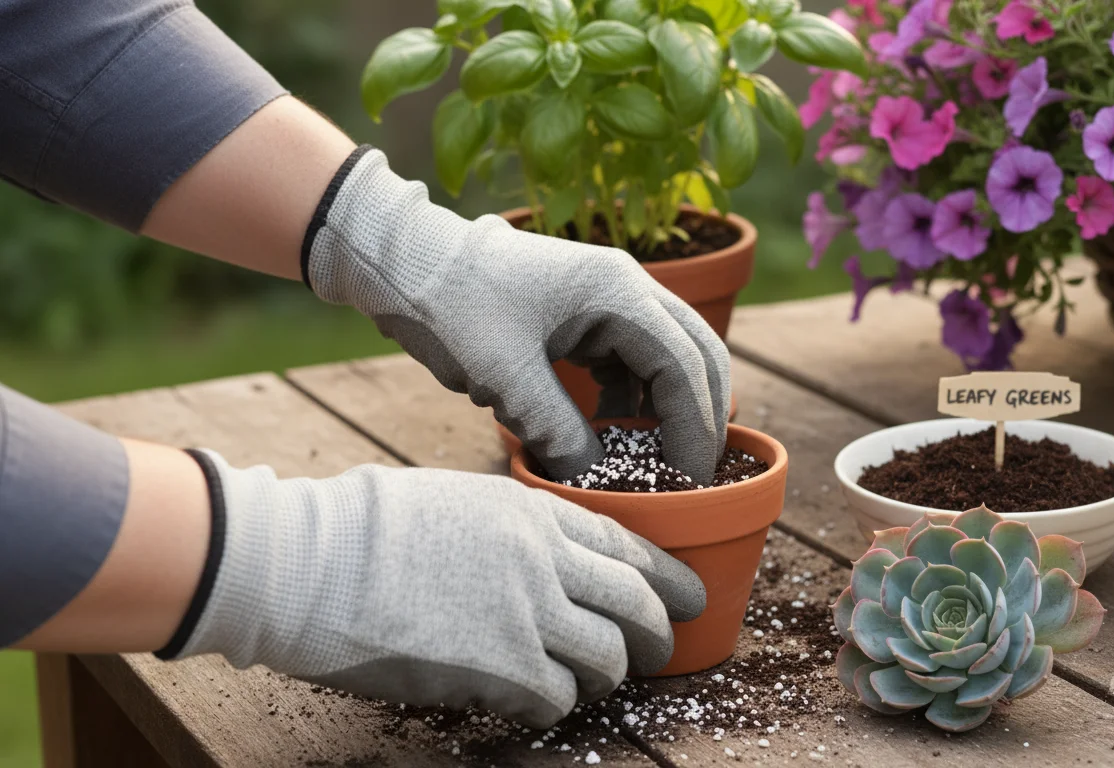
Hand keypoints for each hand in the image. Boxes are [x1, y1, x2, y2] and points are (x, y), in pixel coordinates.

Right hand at [170, 451, 706, 728]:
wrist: (310, 563)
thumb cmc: (366, 527)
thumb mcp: (460, 499)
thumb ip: (517, 528)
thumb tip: (547, 557)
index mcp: (534, 514)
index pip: (628, 547)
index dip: (666, 576)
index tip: (688, 595)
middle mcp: (544, 561)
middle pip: (634, 606)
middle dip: (657, 635)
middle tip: (658, 652)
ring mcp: (526, 615)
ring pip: (605, 660)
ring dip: (602, 677)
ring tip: (585, 684)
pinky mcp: (500, 669)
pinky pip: (556, 699)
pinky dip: (553, 705)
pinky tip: (531, 701)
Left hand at [304, 148, 729, 483]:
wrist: (407, 263)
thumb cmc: (452, 307)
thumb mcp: (504, 377)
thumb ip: (556, 430)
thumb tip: (595, 479)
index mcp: (618, 291)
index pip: (684, 364)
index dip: (694, 426)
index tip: (690, 478)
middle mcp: (628, 286)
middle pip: (698, 353)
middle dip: (702, 415)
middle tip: (695, 474)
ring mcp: (610, 296)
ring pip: (670, 356)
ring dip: (671, 407)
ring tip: (656, 461)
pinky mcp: (588, 313)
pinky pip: (634, 359)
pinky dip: (636, 398)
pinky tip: (613, 433)